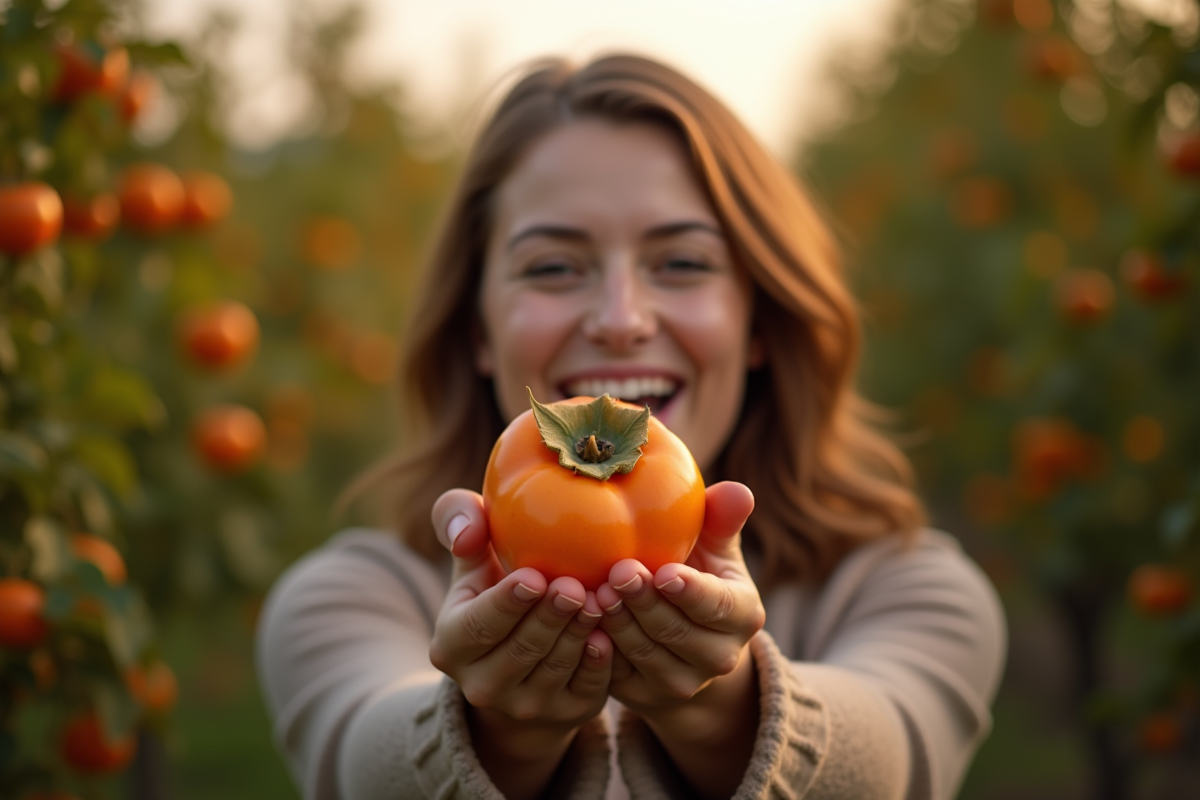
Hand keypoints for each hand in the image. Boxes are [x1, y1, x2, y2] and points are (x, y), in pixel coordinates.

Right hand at [428, 488, 612, 734]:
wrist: (519, 667)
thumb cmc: (496, 594)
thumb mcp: (473, 562)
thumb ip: (460, 524)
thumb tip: (465, 530)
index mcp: (451, 646)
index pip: (478, 626)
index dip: (507, 603)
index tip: (534, 577)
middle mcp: (481, 685)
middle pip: (521, 649)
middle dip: (550, 616)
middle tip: (575, 586)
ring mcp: (524, 706)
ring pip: (557, 668)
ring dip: (580, 632)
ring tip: (600, 598)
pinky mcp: (566, 715)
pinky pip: (587, 687)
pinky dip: (600, 660)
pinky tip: (610, 632)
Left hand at [595, 481, 762, 715]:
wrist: (683, 646)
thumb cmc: (696, 576)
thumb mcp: (714, 550)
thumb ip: (721, 521)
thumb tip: (739, 490)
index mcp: (743, 616)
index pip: (719, 605)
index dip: (691, 592)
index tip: (664, 572)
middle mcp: (720, 656)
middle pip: (677, 632)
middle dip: (645, 603)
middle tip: (617, 571)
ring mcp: (682, 681)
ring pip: (645, 654)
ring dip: (618, 624)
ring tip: (594, 592)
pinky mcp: (644, 695)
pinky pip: (617, 675)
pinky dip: (598, 649)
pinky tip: (580, 622)